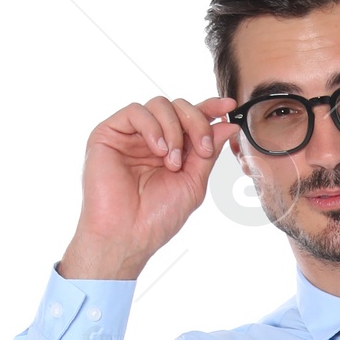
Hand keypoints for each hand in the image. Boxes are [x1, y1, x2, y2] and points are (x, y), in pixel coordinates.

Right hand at [58, 94, 237, 280]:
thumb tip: (228, 124)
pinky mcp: (109, 133)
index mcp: (171, 150)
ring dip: (175, 130)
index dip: (210, 108)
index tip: (229, 105)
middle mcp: (151, 139)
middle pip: (178, 106)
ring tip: (172, 162)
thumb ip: (208, 153)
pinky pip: (136, 111)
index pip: (190, 119)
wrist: (127, 235)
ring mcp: (130, 135)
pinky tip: (158, 150)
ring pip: (159, 104)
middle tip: (203, 149)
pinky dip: (153, 127)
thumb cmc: (157, 218)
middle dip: (197, 123)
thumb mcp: (193, 183)